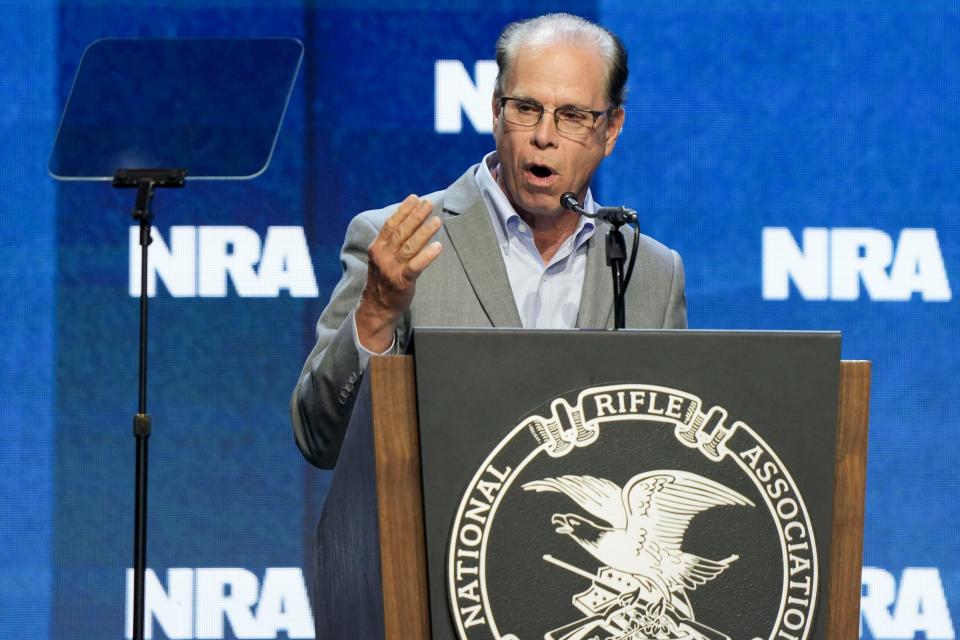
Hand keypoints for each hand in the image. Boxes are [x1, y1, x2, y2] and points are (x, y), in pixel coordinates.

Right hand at [355, 195, 442, 351]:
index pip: (391, 224)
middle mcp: (383, 256)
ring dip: (425, 232)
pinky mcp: (402, 281)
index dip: (403, 210)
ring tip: (437, 221)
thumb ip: (392, 241)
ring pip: (410, 246)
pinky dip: (427, 255)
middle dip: (416, 216)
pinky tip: (438, 246)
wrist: (377, 306)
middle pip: (402, 232)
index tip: (415, 198)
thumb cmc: (384, 279)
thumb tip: (409, 220)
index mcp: (377, 247)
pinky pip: (416, 266)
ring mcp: (391, 269)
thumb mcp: (382, 257)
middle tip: (429, 204)